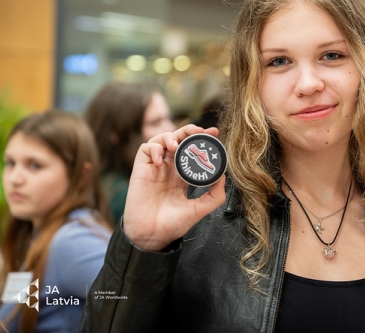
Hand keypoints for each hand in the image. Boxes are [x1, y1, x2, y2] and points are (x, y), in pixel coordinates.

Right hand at [123, 124, 226, 250]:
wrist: (152, 235)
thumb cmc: (173, 224)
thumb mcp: (200, 209)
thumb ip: (214, 195)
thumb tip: (223, 176)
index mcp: (183, 175)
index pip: (193, 150)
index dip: (202, 139)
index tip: (214, 132)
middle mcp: (169, 168)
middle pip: (179, 139)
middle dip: (189, 130)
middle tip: (200, 131)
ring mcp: (155, 167)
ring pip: (161, 139)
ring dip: (170, 136)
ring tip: (176, 144)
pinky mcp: (141, 169)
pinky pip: (146, 149)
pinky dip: (155, 148)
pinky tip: (161, 160)